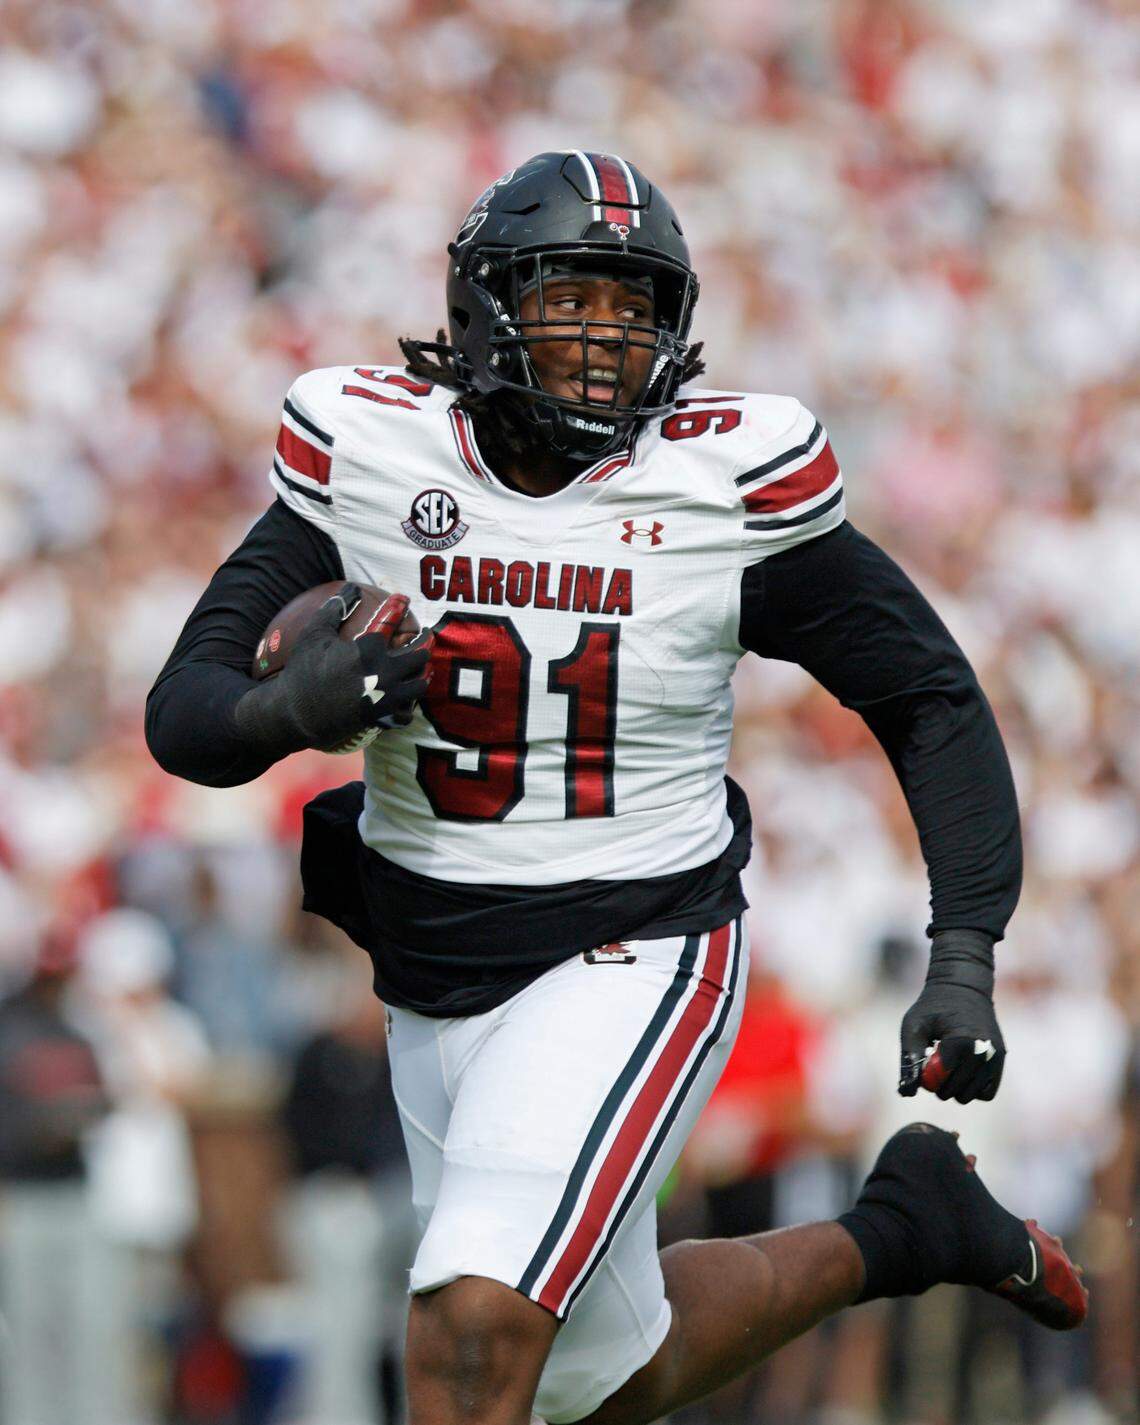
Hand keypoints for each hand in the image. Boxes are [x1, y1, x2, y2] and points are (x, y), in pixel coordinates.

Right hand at [235, 583, 431, 757]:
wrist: (294, 715)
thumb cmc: (302, 671)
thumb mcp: (314, 635)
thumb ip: (335, 609)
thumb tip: (351, 588)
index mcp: (368, 650)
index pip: (392, 621)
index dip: (399, 606)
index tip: (403, 599)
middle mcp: (384, 673)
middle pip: (420, 654)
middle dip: (424, 642)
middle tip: (424, 635)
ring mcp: (386, 698)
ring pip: (421, 683)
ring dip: (422, 672)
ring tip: (421, 665)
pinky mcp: (382, 718)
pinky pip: (408, 713)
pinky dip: (409, 704)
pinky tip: (406, 696)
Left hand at [898, 929, 1004, 1102]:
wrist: (963, 988)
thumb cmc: (933, 1007)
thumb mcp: (913, 1026)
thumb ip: (910, 1058)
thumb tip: (906, 1092)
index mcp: (961, 1040)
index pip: (942, 1078)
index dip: (927, 1075)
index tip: (925, 1059)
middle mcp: (983, 1051)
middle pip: (956, 1091)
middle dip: (939, 1084)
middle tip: (932, 1064)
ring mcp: (995, 1057)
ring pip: (971, 1095)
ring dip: (955, 1088)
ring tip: (946, 1067)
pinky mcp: (1001, 1060)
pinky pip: (986, 1092)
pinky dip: (972, 1089)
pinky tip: (961, 1071)